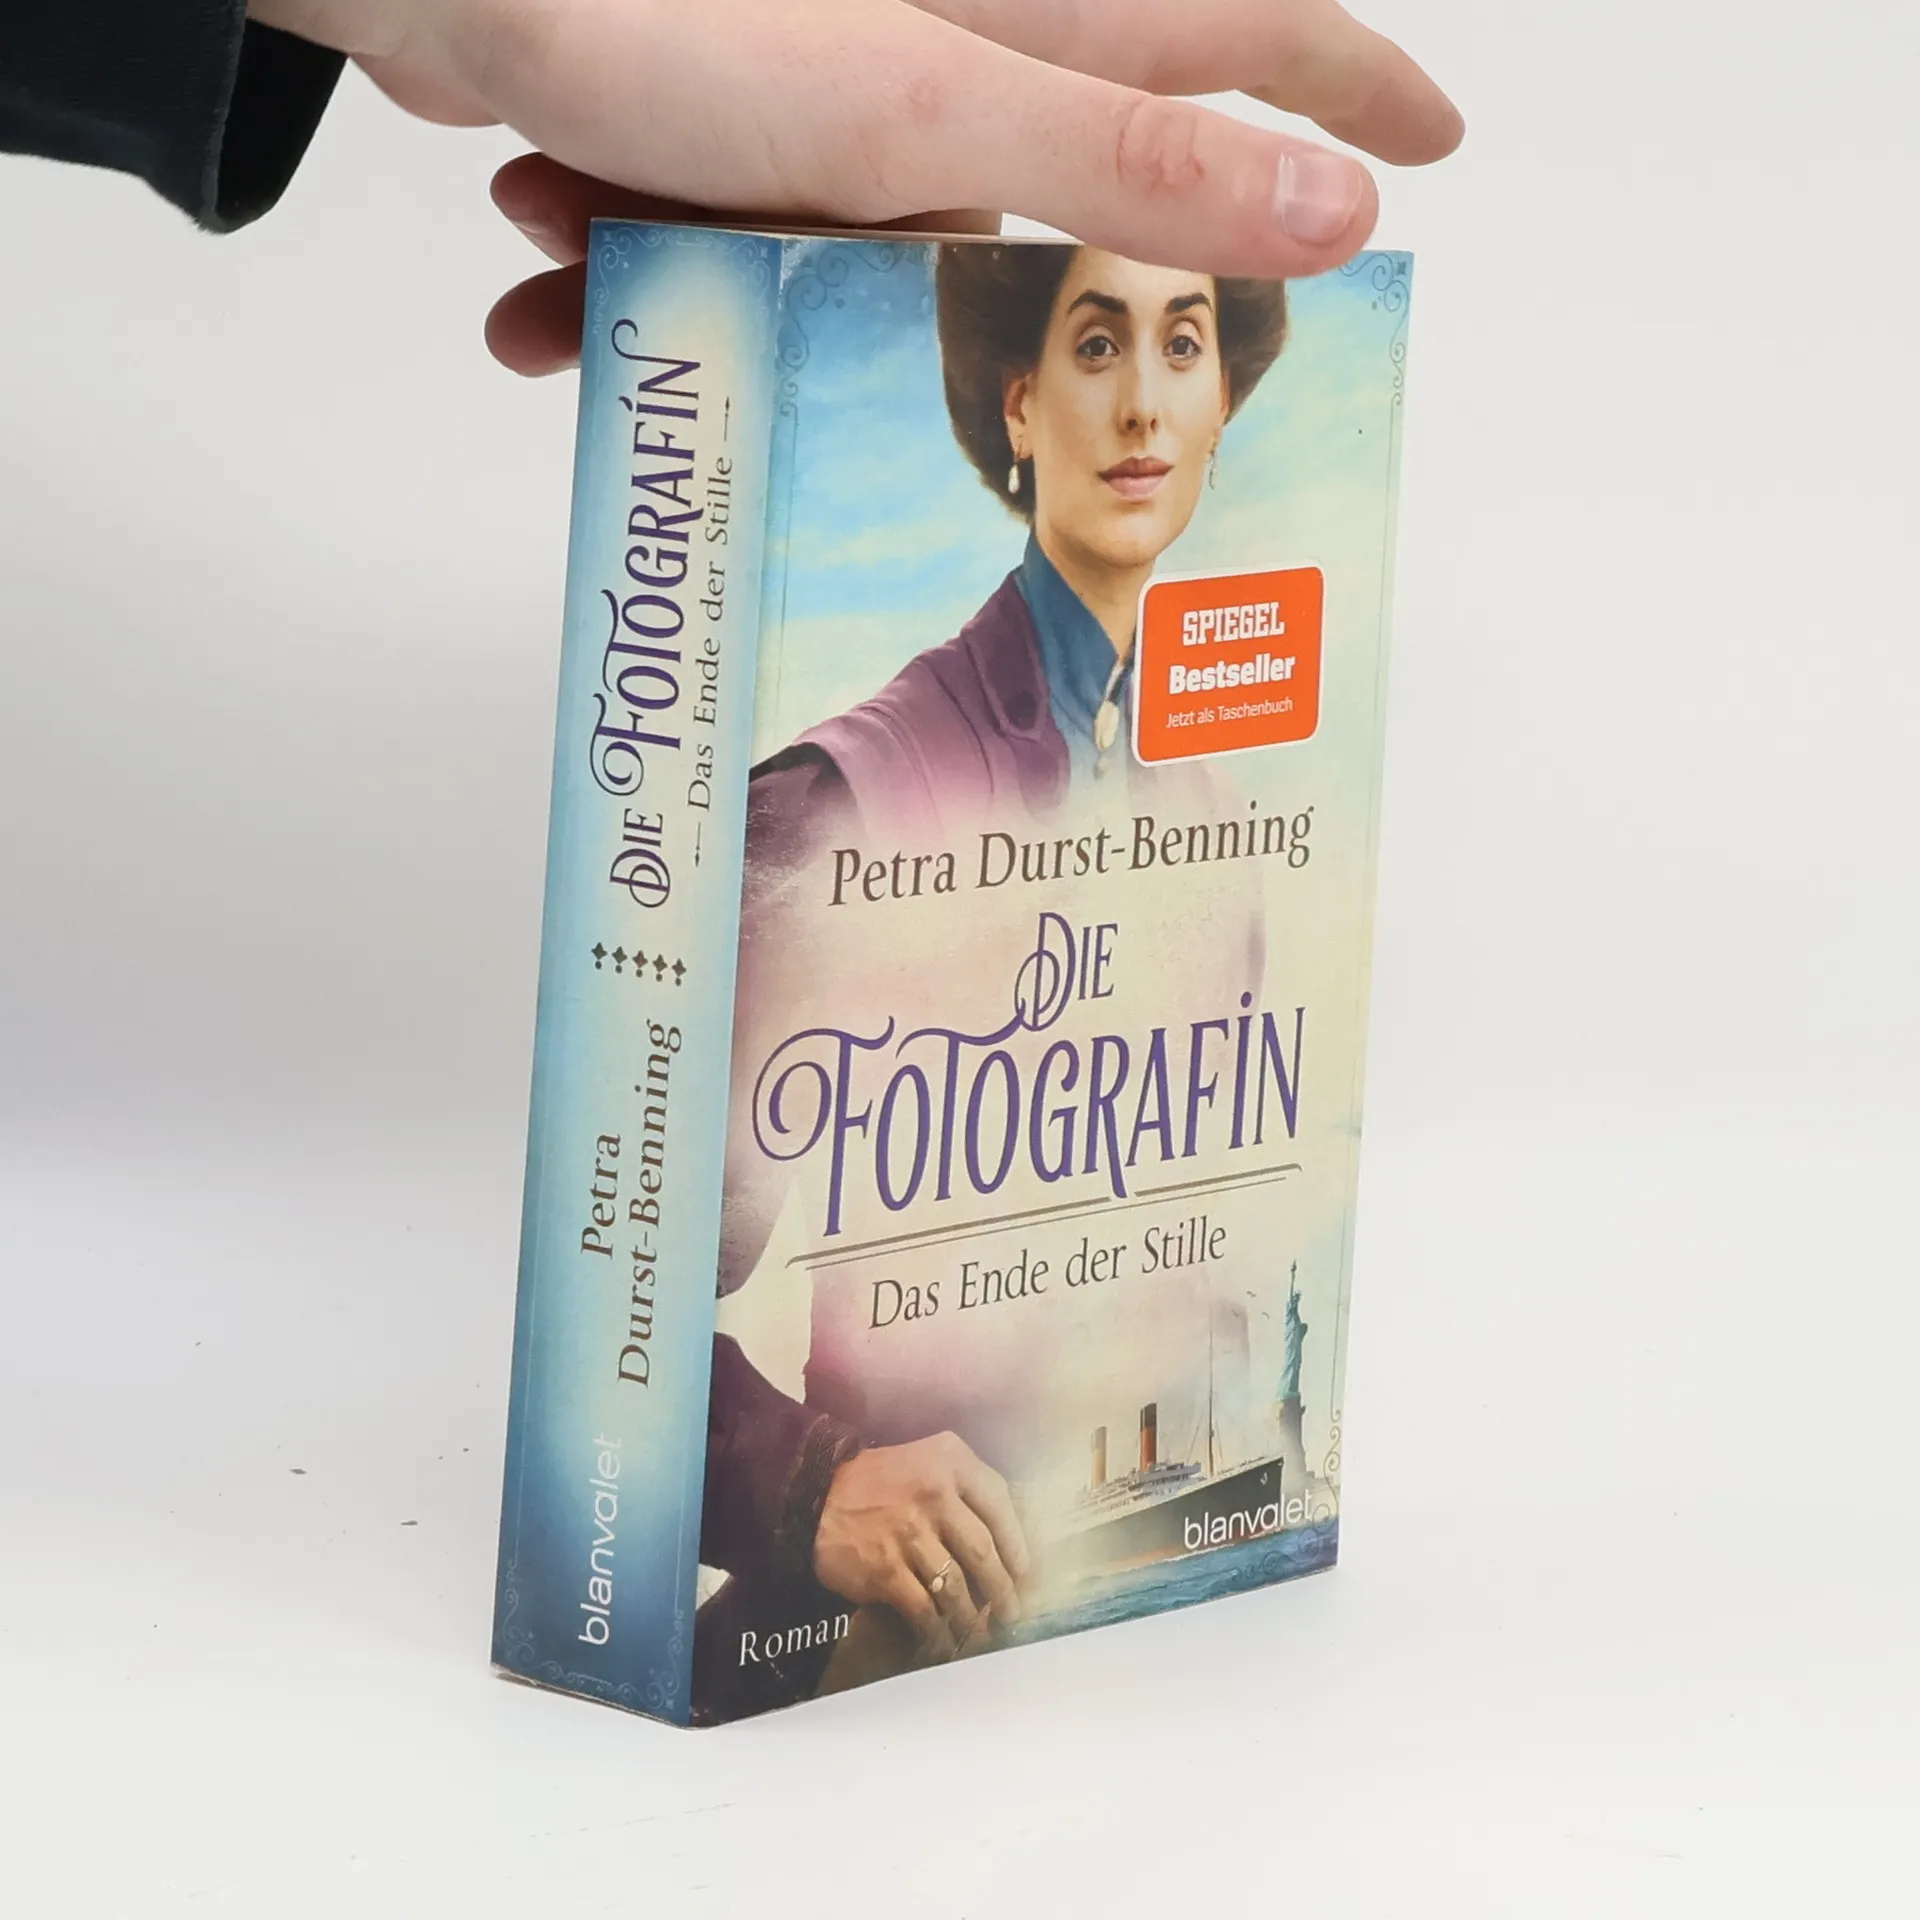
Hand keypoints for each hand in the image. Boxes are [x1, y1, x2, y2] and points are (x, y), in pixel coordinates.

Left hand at [248, 0, 1460, 366]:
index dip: (1354, 85)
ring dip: (741, 302)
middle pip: (1034, 195)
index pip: (1249, 38)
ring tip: (618, 285)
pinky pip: (726, 239)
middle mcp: (941, 43)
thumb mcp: (930, 106)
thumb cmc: (663, 10)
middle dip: (957, 302)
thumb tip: (1331, 209)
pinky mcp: (714, 116)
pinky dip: (640, 281)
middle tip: (931, 384)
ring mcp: (825, 83)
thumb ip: (1128, 160)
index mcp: (1029, 27)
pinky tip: (552, 285)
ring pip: (855, 243)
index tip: (1440, 132)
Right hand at [811, 1431, 1031, 1661]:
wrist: (814, 1496)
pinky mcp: (886, 1568)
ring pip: (957, 1586)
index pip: (1000, 1503)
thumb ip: (963, 1488)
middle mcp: (934, 1492)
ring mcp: (910, 1532)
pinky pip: (924, 1609)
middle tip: (1012, 1613)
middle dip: (1004, 1590)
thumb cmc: (878, 1482)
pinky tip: (943, 1639)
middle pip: (984, 1552)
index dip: (1018, 1544)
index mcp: (949, 1460)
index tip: (1026, 1573)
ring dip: (971, 1616)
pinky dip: (938, 1630)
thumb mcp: (925, 1462)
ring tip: (979, 1630)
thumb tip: (1005, 1542)